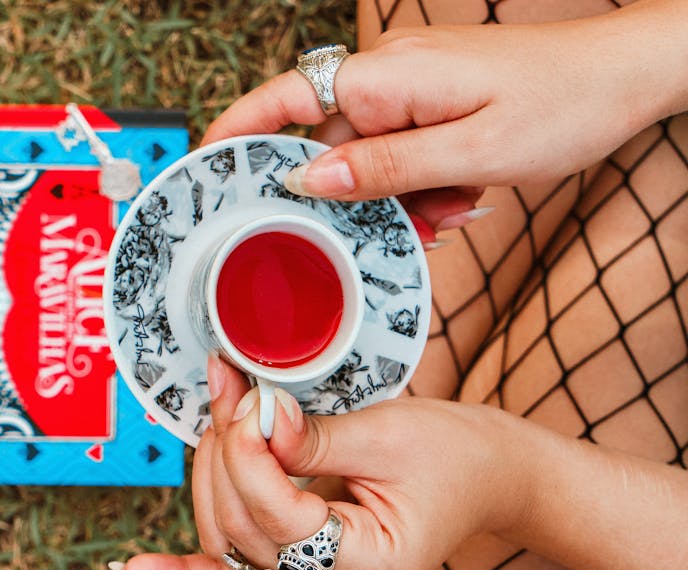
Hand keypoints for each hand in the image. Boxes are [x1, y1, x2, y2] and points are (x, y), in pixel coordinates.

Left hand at [113, 357, 534, 569]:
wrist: (490, 476)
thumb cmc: (455, 455)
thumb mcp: (388, 435)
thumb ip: (312, 437)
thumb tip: (252, 418)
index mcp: (369, 566)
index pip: (276, 517)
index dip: (249, 454)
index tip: (246, 401)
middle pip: (242, 531)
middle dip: (227, 456)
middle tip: (232, 393)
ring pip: (227, 542)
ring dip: (211, 478)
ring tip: (220, 416)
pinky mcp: (298, 565)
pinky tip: (132, 565)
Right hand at [201, 13, 681, 232]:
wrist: (631, 74)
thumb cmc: (566, 102)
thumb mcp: (473, 151)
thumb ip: (385, 168)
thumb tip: (309, 179)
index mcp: (388, 80)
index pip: (286, 100)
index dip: (237, 133)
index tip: (203, 165)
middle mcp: (390, 78)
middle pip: (328, 145)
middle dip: (349, 197)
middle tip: (389, 230)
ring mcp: (411, 89)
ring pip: (367, 158)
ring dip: (393, 198)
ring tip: (446, 211)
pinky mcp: (432, 102)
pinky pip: (399, 152)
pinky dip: (417, 185)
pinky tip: (455, 198)